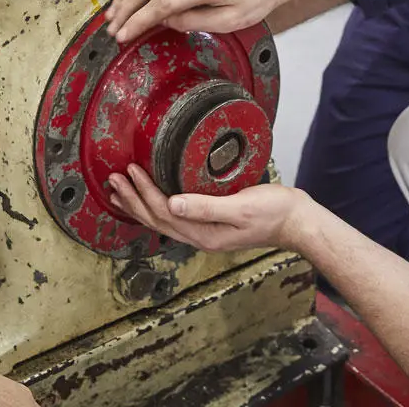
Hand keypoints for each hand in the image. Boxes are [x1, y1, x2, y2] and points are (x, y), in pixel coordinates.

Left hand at [104, 164, 315, 252]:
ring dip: (139, 204)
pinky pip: (174, 217)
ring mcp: (204, 232)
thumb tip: (172, 204)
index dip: (144, 192)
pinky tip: (152, 198)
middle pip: (156, 219)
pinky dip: (156, 206)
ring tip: (119, 191)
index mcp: (204, 234)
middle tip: (113, 180)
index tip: (130, 170)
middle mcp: (199, 236)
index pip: (164, 213)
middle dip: (132, 200)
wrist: (296, 220)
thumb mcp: (241, 207)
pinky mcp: (210, 224)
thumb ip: (206, 206)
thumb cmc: (274, 211)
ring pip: (162, 220)